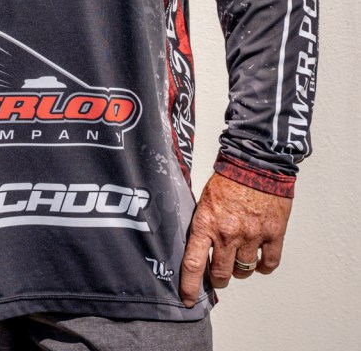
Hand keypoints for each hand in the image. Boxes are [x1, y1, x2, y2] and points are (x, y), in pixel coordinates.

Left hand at [180, 172, 291, 306]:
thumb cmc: (229, 176)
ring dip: (240, 270)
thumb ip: (203, 223)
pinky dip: (263, 266)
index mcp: (206, 222)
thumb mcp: (205, 198)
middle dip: (218, 279)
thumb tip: (198, 245)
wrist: (256, 161)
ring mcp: (252, 235)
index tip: (186, 298)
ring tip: (238, 258)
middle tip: (218, 274)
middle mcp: (228, 233)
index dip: (189, 286)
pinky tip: (259, 258)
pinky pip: (269, 264)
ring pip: (244, 271)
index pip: (194, 263)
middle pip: (221, 275)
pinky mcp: (273, 233)